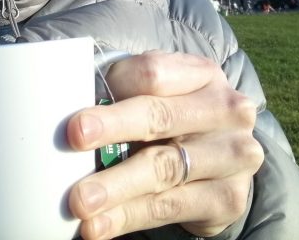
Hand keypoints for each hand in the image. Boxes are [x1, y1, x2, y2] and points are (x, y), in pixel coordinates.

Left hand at [66, 51, 262, 239]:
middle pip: (161, 117)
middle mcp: (226, 110)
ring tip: (80, 201)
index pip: (155, 73)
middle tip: (73, 138)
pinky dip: (128, 217)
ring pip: (164, 169)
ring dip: (116, 186)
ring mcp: (233, 154)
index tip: (81, 108)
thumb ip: (122, 95)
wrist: (219, 160)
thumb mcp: (155, 96)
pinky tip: (100, 225)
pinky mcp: (229, 197)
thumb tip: (65, 114)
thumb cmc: (172, 119)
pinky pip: (169, 207)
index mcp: (203, 73)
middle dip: (114, 128)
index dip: (117, 87)